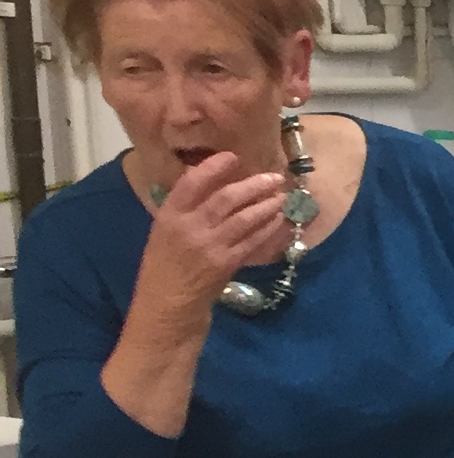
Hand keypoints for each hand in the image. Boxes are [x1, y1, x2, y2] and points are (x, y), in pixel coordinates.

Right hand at [137, 151, 293, 304]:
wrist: (169, 300)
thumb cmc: (166, 261)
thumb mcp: (166, 228)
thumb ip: (186, 206)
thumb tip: (211, 177)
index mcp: (170, 215)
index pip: (191, 183)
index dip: (213, 167)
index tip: (233, 157)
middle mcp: (190, 227)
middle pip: (226, 198)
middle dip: (253, 185)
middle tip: (274, 177)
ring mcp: (211, 246)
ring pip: (245, 219)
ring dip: (267, 205)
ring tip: (282, 196)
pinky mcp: (228, 263)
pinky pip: (253, 241)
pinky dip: (269, 228)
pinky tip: (280, 220)